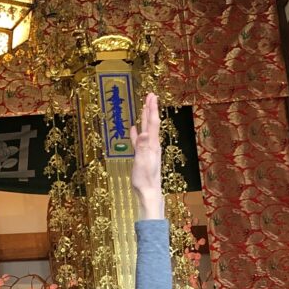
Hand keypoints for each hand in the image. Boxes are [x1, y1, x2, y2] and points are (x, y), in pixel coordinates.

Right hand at [128, 92, 164, 219]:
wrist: (148, 192)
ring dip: (145, 118)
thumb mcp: (141, 161)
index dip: (151, 109)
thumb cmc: (144, 179)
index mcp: (152, 144)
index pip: (152, 123)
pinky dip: (137, 133)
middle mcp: (152, 145)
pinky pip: (140, 140)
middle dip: (150, 109)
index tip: (151, 96)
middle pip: (152, 123)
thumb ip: (142, 146)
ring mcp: (148, 150)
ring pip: (147, 130)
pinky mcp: (142, 155)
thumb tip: (144, 132)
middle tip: (150, 96)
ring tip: (144, 108)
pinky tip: (135, 129)